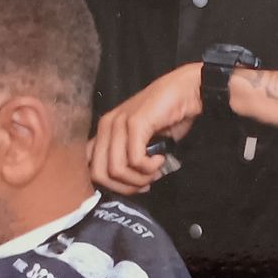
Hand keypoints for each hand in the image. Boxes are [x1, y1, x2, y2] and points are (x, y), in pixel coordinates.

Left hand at [90, 65, 201, 194]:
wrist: (186, 91)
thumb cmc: (167, 117)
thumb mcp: (142, 142)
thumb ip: (129, 158)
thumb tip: (127, 186)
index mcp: (104, 131)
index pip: (91, 169)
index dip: (113, 185)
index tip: (136, 186)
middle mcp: (106, 126)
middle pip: (98, 174)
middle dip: (125, 187)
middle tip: (146, 183)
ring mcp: (118, 123)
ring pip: (116, 170)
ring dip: (139, 178)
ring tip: (155, 171)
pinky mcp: (134, 123)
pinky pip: (134, 160)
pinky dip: (149, 167)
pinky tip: (160, 158)